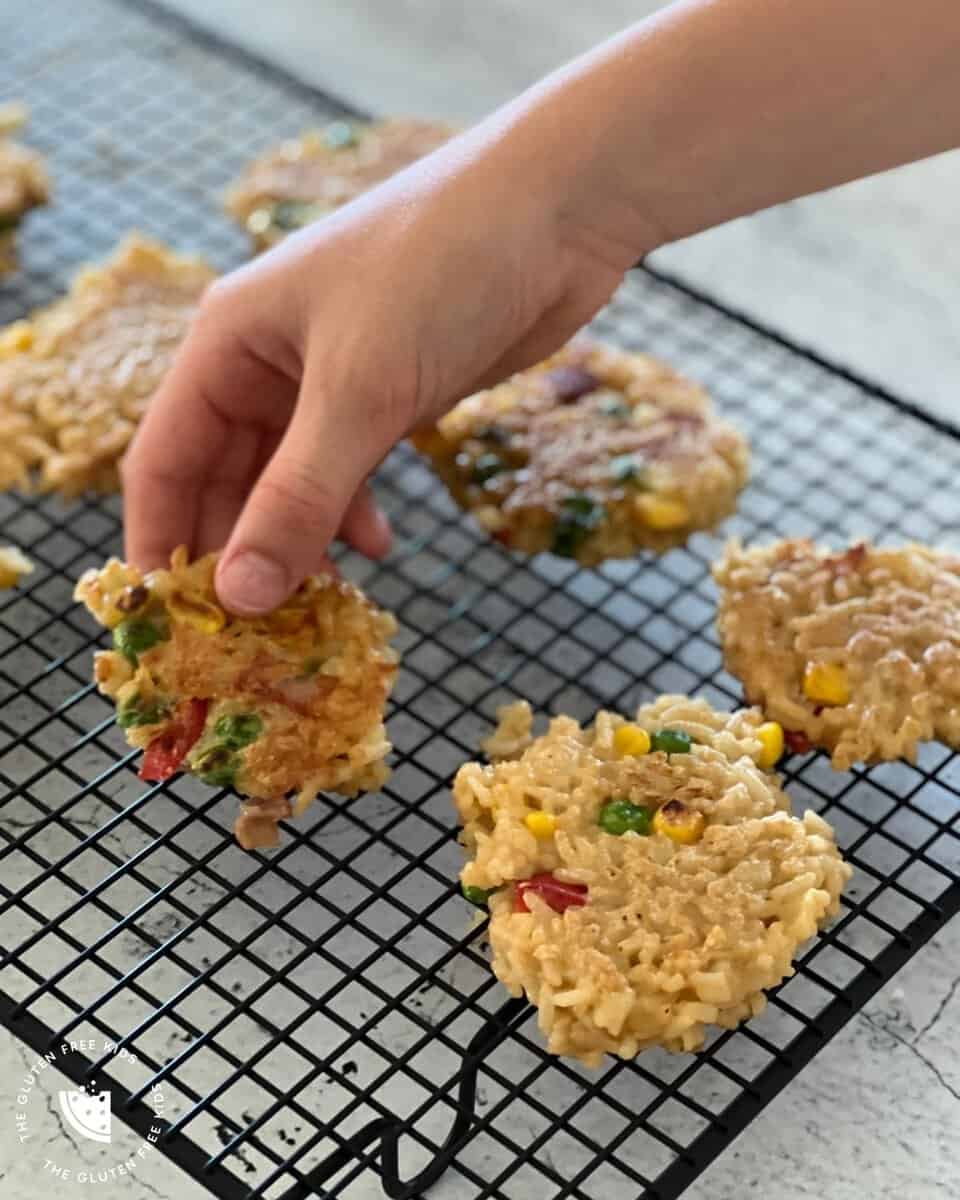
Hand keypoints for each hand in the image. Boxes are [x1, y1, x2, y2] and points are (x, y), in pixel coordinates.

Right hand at [123, 117, 649, 613]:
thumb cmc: (440, 273)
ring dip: (303, 542)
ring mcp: (330, 378)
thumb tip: (239, 597)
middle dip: (241, 554)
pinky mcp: (389, 392)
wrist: (557, 211)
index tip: (173, 623)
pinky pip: (348, 470)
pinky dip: (355, 512)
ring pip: (290, 482)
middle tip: (260, 635)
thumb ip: (298, 499)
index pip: (165, 459)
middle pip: (226, 479)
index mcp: (229, 343)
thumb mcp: (361, 393)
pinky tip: (380, 545)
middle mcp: (267, 362)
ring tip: (325, 603)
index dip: (162, 542)